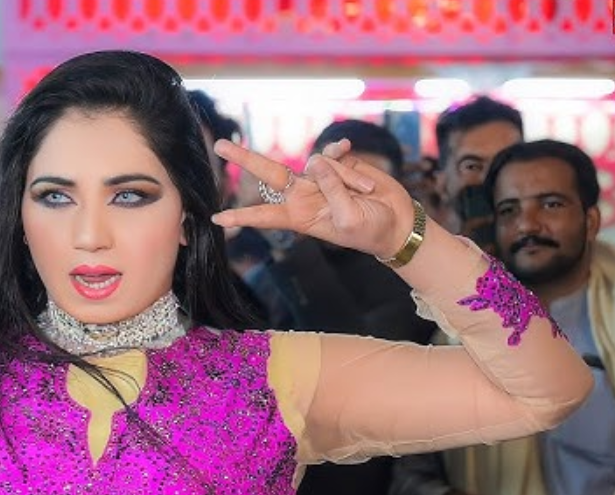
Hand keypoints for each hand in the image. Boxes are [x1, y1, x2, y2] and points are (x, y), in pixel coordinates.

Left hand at [211, 138, 415, 258]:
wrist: (396, 220)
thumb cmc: (370, 229)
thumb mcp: (348, 218)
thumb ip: (331, 189)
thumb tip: (315, 161)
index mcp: (300, 216)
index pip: (265, 215)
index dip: (242, 216)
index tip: (217, 218)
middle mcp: (304, 194)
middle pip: (268, 174)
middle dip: (245, 159)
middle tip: (219, 146)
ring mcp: (320, 177)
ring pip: (316, 163)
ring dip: (342, 175)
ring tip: (364, 192)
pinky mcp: (337, 163)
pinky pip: (332, 151)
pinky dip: (341, 152)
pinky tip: (349, 150)